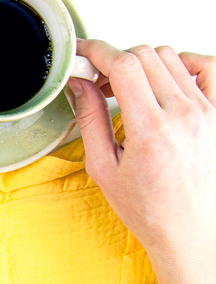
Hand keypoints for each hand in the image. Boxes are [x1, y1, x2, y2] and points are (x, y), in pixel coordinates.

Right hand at [69, 39, 215, 283]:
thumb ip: (90, 119)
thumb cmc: (150, 209)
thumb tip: (80, 85)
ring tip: (132, 86)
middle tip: (101, 81)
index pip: (123, 64)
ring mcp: (208, 112)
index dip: (97, 51)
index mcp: (151, 130)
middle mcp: (184, 116)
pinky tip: (169, 79)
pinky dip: (185, 62)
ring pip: (172, 57)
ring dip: (145, 63)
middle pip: (145, 55)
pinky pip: (207, 66)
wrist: (191, 231)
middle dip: (116, 60)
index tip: (83, 53)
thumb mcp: (103, 168)